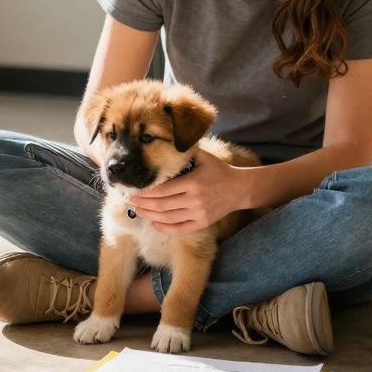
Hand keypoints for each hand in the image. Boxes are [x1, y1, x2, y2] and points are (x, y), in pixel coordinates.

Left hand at [129, 151, 246, 234]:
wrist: (240, 189)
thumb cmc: (219, 171)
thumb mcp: (203, 157)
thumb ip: (185, 152)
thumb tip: (164, 142)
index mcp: (193, 182)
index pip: (163, 190)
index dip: (146, 193)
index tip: (134, 191)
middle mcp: (195, 200)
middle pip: (162, 205)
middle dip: (143, 204)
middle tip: (131, 201)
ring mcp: (199, 213)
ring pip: (168, 218)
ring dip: (150, 216)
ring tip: (139, 211)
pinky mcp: (203, 223)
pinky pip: (180, 229)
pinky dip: (165, 228)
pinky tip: (154, 223)